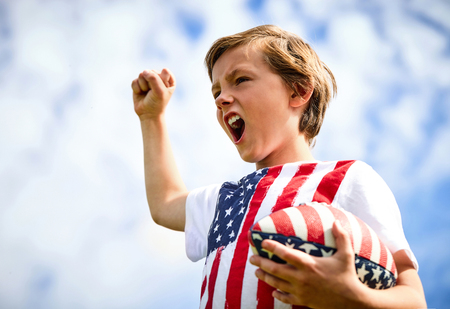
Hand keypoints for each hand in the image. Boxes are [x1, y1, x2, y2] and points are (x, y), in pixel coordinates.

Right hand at [131, 68, 175, 119]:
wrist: (148, 114)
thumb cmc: (157, 103)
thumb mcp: (159, 91)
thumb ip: (153, 78)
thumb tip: (144, 71)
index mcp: (169, 79)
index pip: (165, 71)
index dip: (162, 81)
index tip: (163, 90)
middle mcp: (158, 77)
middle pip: (151, 72)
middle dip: (150, 84)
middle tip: (153, 93)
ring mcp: (147, 80)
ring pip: (142, 75)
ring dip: (143, 86)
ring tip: (147, 93)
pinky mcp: (138, 83)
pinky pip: (135, 81)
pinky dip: (137, 89)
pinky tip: (141, 94)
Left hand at [249, 221, 364, 307]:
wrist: (352, 302)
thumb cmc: (348, 276)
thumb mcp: (346, 255)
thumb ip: (341, 237)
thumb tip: (336, 222)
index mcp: (309, 264)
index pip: (286, 254)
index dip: (273, 247)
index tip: (263, 242)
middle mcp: (302, 278)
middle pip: (276, 269)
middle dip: (262, 263)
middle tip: (252, 258)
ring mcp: (301, 291)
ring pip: (277, 283)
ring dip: (265, 277)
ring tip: (256, 271)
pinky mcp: (303, 300)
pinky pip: (286, 297)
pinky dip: (278, 294)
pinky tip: (273, 290)